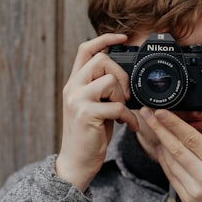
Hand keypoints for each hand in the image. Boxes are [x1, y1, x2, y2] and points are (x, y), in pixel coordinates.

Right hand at [56, 34, 140, 190]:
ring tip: (122, 112)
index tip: (123, 37)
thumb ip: (101, 89)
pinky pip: (116, 106)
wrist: (76, 163)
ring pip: (109, 80)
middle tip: (126, 96)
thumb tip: (121, 75)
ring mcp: (77, 100)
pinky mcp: (86, 115)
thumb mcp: (93, 107)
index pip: (85, 50)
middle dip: (121, 75)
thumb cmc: (89, 136)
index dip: (104, 39)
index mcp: (74, 84)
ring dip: (123, 96)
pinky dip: (128, 117)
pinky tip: (129, 126)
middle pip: (101, 60)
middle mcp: (72, 88)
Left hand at [140, 104, 201, 201]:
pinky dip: (165, 162)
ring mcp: (196, 190)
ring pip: (172, 162)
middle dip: (159, 129)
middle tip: (145, 113)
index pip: (192, 138)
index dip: (173, 123)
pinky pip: (172, 177)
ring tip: (154, 130)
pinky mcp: (188, 201)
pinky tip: (161, 151)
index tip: (159, 111)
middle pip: (177, 148)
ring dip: (161, 145)